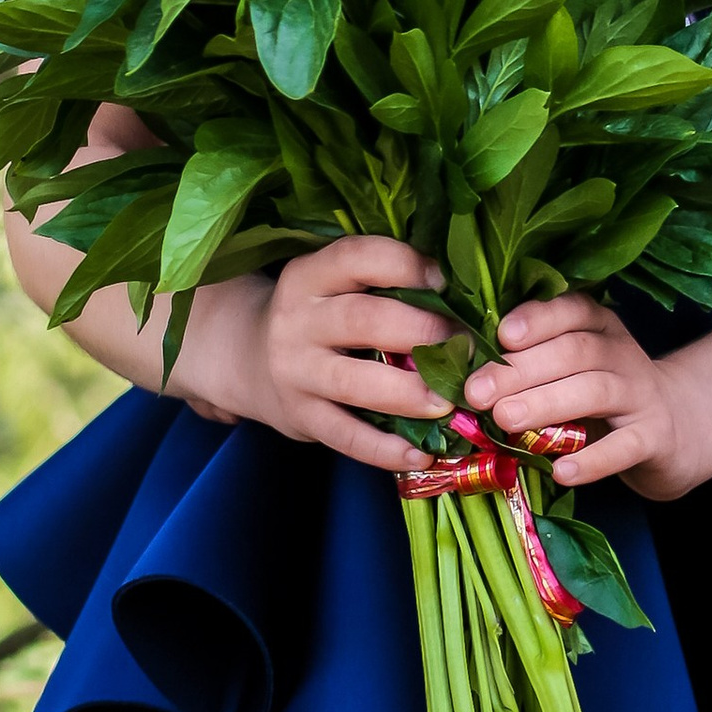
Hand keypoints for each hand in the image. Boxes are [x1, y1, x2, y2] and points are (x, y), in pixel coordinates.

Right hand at [179, 233, 454, 468]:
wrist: (247, 358)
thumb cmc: (317, 314)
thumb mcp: (332, 283)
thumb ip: (380, 283)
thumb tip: (463, 293)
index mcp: (310, 275)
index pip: (357, 257)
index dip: (405, 264)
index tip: (444, 280)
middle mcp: (297, 321)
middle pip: (363, 320)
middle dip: (421, 331)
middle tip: (464, 345)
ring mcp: (295, 372)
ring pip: (355, 382)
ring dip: (408, 393)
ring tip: (449, 400)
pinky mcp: (300, 418)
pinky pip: (346, 437)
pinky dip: (385, 450)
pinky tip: (423, 454)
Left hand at [467, 296, 710, 502]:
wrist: (676, 428)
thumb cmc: (605, 395)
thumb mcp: (574, 369)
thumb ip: (532, 366)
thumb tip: (466, 377)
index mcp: (599, 327)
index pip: (570, 312)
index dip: (536, 320)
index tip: (499, 336)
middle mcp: (621, 353)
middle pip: (574, 351)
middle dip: (521, 370)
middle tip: (477, 392)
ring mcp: (641, 394)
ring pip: (595, 390)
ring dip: (547, 403)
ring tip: (505, 420)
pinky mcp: (654, 437)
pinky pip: (624, 446)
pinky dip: (593, 459)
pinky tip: (562, 471)